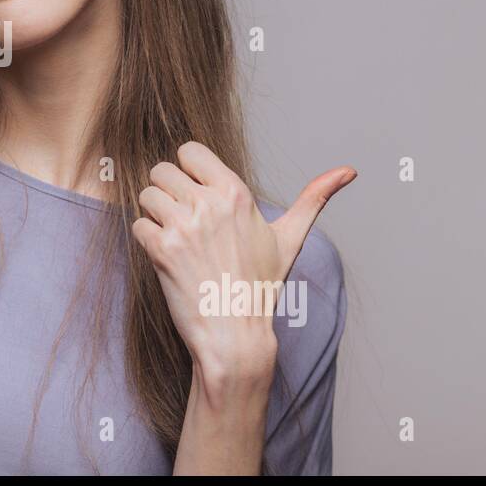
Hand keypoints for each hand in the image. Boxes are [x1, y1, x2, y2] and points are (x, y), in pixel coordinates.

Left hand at [131, 141, 355, 383]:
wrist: (235, 336)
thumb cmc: (260, 286)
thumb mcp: (289, 238)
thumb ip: (313, 199)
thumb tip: (348, 171)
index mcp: (235, 193)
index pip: (189, 150)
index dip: (187, 170)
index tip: (197, 193)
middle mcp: (208, 204)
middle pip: (161, 170)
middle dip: (167, 192)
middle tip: (184, 220)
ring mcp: (184, 227)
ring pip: (145, 195)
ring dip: (154, 215)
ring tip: (177, 239)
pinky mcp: (161, 250)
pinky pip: (137, 225)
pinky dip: (146, 239)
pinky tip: (168, 257)